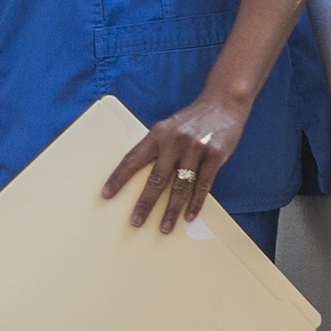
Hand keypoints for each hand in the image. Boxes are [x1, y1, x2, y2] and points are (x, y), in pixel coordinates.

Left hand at [103, 86, 251, 233]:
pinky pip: (203, 185)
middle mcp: (174, 141)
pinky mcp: (215, 155)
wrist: (223, 103)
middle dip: (145, 203)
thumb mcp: (169, 128)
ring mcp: (196, 148)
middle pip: (156, 178)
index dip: (118, 178)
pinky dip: (196, 203)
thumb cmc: (192, 120)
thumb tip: (141, 175)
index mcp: (158, 134)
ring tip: (164, 227)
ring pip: (180, 186)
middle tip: (136, 222)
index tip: (106, 194)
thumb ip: (158, 148)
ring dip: (171, 210)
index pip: (133, 158)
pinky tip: (189, 216)